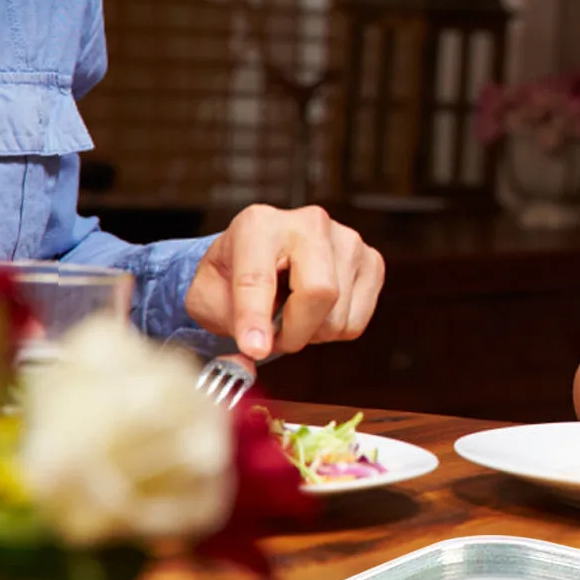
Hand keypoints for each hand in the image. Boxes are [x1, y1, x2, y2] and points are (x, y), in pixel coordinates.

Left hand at [185, 205, 384, 360]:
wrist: (265, 255)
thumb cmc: (235, 274)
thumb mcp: (208, 296)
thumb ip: (222, 324)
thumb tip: (251, 357)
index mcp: (258, 225)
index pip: (258, 277)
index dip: (254, 317)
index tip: (254, 349)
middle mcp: (309, 223)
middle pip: (319, 291)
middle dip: (295, 332)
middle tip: (275, 341)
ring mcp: (347, 240)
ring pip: (339, 314)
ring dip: (311, 332)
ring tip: (292, 315)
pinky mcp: (371, 260)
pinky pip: (356, 321)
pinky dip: (334, 329)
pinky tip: (315, 309)